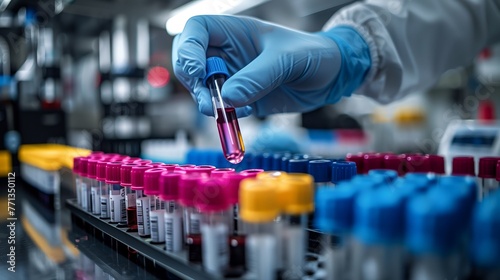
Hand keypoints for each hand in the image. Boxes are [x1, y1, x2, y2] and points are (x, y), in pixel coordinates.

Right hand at [172, 15, 369, 116]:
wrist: (329, 77)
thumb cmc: (311, 54)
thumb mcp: (286, 60)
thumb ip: (258, 77)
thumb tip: (229, 98)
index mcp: (234, 31)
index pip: (196, 31)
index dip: (188, 49)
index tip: (198, 71)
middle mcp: (227, 53)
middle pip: (190, 61)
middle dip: (193, 81)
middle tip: (206, 99)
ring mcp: (232, 77)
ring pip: (202, 89)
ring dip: (208, 102)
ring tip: (225, 111)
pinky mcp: (241, 98)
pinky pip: (222, 107)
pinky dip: (226, 114)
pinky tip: (246, 112)